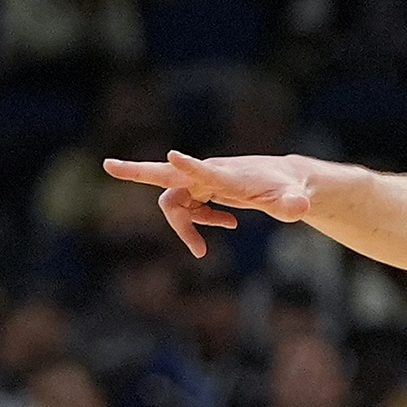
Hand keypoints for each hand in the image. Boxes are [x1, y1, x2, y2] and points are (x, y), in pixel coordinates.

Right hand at [102, 151, 314, 256]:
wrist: (287, 181)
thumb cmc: (289, 190)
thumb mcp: (295, 200)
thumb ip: (294, 205)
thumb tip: (299, 209)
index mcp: (227, 176)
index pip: (204, 170)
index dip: (190, 166)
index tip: (173, 155)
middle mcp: (209, 174)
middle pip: (166, 175)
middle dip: (136, 171)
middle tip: (108, 165)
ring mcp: (203, 181)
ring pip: (176, 204)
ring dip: (185, 227)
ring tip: (202, 251)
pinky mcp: (203, 189)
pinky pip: (187, 208)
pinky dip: (199, 222)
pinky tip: (228, 225)